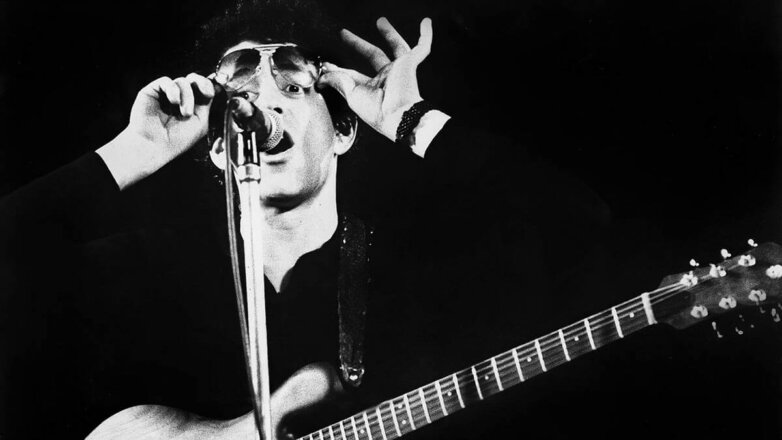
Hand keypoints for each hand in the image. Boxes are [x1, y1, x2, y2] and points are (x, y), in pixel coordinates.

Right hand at [126, 73, 214, 159]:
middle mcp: (179, 98)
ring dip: (188, 96)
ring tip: (185, 113)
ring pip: (182, 81)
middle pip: (193, 79)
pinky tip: (174, 102)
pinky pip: (166, 81)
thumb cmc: (177, 140)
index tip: (211, 93)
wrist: (155, 145)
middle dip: (202, 83)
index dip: (208, 86)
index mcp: (192, 106)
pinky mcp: (152, 91)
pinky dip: (173, 89)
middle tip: (207, 94)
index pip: (202, 88)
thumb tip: (215, 87)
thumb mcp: (200, 122)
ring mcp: (166, 94)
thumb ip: (206, 104)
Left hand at [318, 17, 432, 141]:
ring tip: (381, 21)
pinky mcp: (410, 64)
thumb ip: (337, 82)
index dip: (339, 68)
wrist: (399, 115)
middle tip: (344, 33)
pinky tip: (426, 22)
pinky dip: (425, 35)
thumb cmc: (378, 111)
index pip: (352, 74)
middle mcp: (386, 77)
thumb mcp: (351, 95)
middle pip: (371, 55)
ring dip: (390, 33)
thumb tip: (322, 77)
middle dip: (357, 44)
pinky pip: (422, 47)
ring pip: (396, 47)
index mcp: (371, 88)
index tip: (328, 65)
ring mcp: (399, 70)